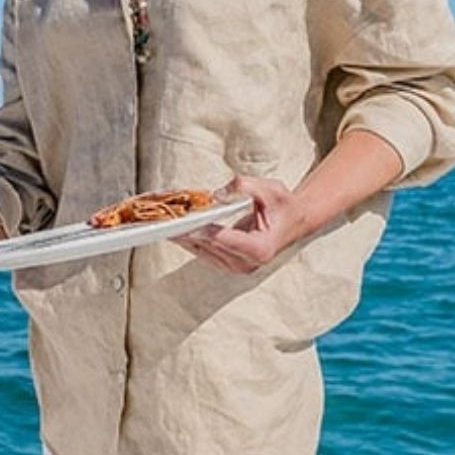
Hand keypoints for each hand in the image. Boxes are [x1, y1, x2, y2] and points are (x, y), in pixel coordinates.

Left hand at [174, 176, 308, 273]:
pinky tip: (173, 228)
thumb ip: (244, 187)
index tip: (185, 225)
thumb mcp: (271, 189)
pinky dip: (189, 238)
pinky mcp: (227, 264)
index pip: (225, 240)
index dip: (203, 231)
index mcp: (260, 249)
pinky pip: (202, 251)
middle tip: (163, 220)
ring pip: (201, 251)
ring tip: (161, 223)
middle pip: (208, 246)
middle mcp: (247, 263)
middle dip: (186, 231)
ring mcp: (237, 267)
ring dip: (182, 236)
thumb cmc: (283, 205)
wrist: (293, 221)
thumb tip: (216, 195)